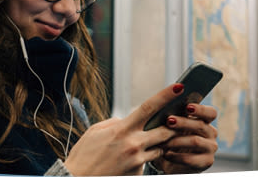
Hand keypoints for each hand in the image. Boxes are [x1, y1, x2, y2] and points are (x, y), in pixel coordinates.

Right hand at [63, 84, 183, 175]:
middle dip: (172, 126)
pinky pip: (147, 162)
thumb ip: (115, 122)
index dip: (165, 95)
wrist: (79, 179)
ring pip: (160, 149)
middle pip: (164, 131)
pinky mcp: (138, 173)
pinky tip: (127, 161)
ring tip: (141, 145)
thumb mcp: (96, 131)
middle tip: (177, 121)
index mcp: (122, 130)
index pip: (148, 107)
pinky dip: (143, 158)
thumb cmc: (84, 155)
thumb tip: (127, 120)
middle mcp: (133, 145)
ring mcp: (137, 161)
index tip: (178, 87)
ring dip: (158, 144)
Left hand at [151, 103, 217, 173]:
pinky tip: (166, 155)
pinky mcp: (206, 162)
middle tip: (169, 121)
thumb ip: (173, 116)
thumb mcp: (171, 126)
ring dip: (177, 141)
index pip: (210, 112)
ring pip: (195, 141)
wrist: (169, 162)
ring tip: (162, 142)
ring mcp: (211, 148)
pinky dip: (176, 156)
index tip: (187, 107)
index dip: (200, 109)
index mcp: (205, 121)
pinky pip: (191, 158)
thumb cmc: (169, 138)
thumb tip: (164, 106)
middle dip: (183, 122)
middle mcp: (211, 133)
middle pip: (201, 125)